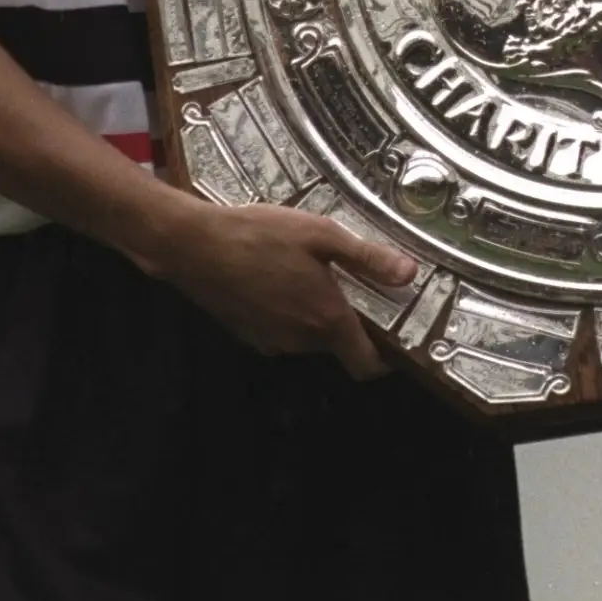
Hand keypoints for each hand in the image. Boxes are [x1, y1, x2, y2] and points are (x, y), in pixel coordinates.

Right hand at [145, 200, 416, 375]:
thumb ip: (367, 258)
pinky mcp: (248, 336)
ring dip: (315, 315)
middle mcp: (300, 340)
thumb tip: (409, 275)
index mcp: (325, 318)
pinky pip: (281, 331)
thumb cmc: (259, 235)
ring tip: (309, 273)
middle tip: (348, 283)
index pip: (366, 366)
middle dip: (347, 321)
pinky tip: (278, 278)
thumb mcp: (321, 235)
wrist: (193, 245)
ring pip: (308, 338)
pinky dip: (288, 313)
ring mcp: (271, 341)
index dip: (385, 360)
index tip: (394, 339)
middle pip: (338, 346)